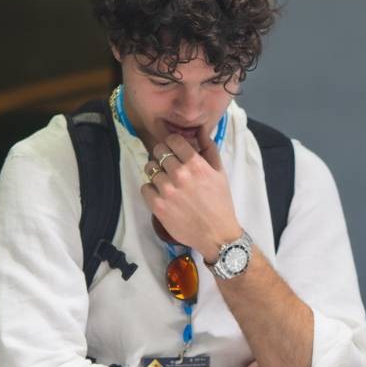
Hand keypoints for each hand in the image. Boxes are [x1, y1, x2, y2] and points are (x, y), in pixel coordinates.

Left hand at [139, 131, 241, 258]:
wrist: (216, 234)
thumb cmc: (220, 202)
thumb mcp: (220, 173)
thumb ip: (209, 150)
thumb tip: (200, 132)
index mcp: (196, 164)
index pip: (172, 140)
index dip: (172, 144)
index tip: (174, 150)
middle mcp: (180, 174)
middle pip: (158, 152)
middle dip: (162, 156)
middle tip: (168, 165)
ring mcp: (167, 190)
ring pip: (150, 168)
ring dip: (156, 173)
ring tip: (165, 181)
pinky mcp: (158, 206)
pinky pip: (144, 187)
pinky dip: (150, 189)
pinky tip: (161, 194)